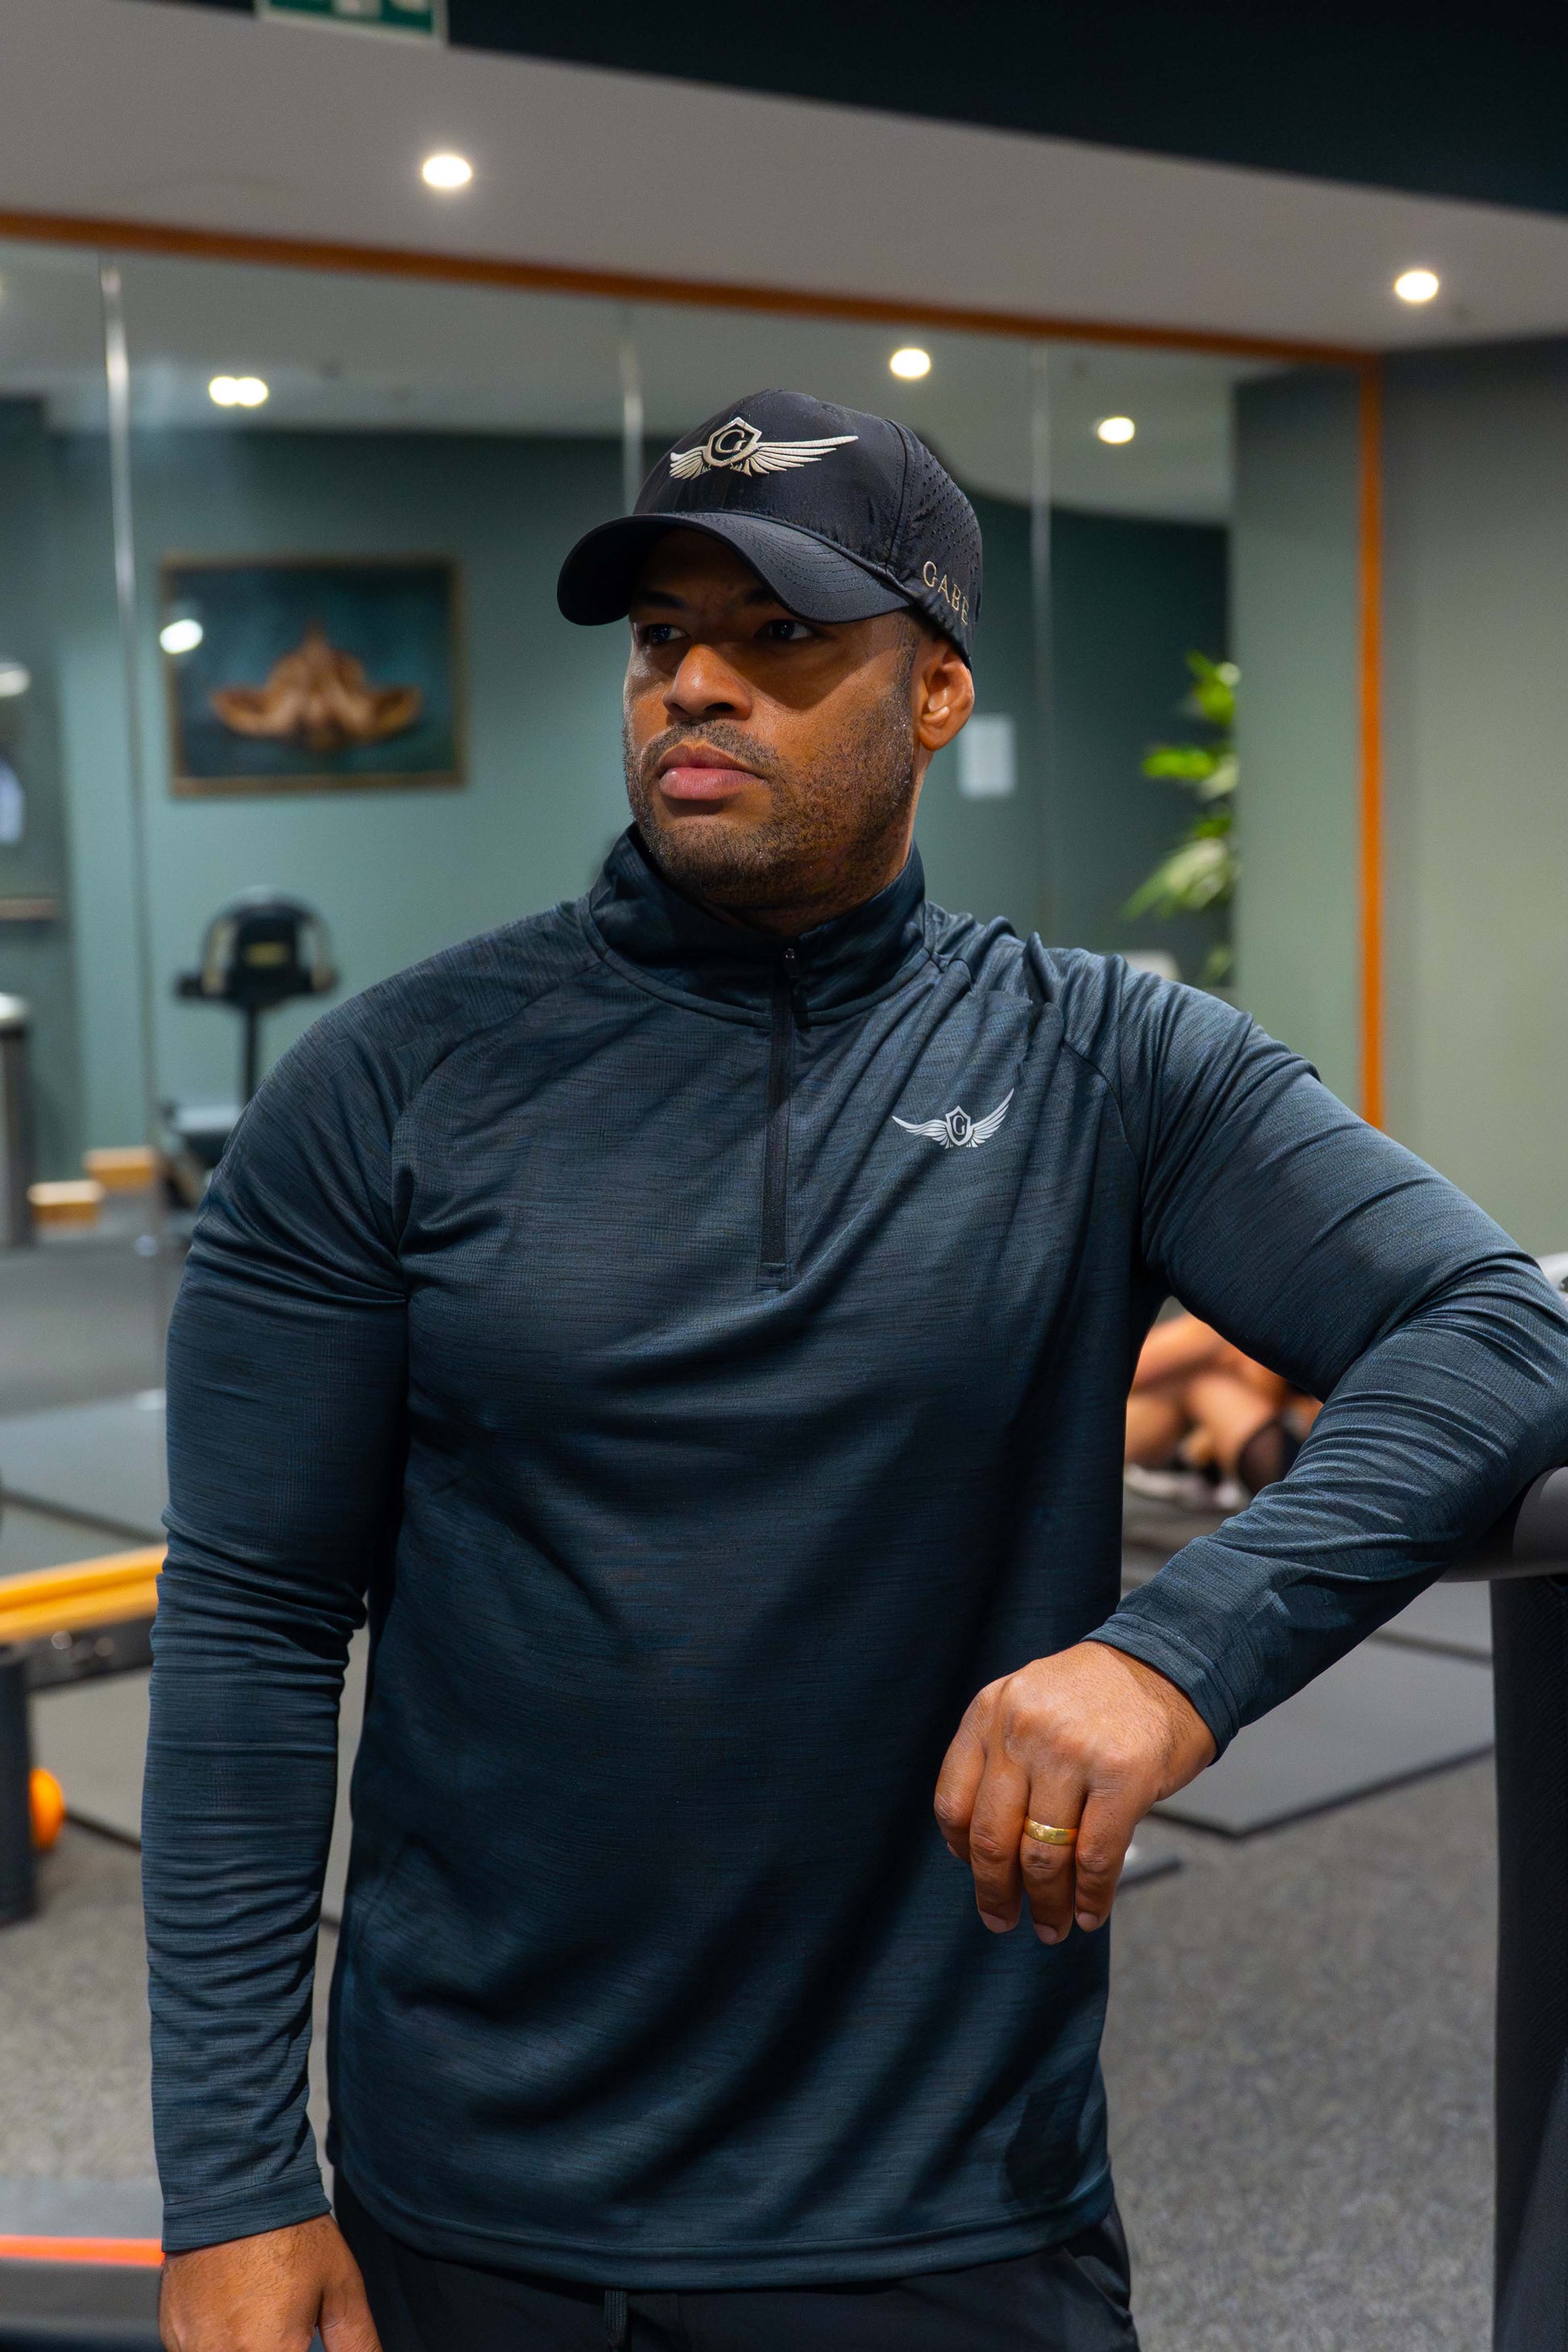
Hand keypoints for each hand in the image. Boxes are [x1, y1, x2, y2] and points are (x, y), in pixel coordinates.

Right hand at [160, 2215, 380, 2351]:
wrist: (235, 2185)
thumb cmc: (291, 2233)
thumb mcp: (340, 2287)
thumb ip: (356, 2343)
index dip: (295, 2350)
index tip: (299, 2338)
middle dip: (272, 2346)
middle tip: (281, 2321)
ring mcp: (192, 2347)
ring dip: (244, 2344)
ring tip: (259, 2309)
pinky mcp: (171, 2333)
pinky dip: (216, 2343)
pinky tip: (233, 2311)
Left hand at [934, 1642, 1215, 1943]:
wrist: (1171, 1663)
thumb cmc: (1097, 1697)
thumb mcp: (1028, 1704)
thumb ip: (1000, 1760)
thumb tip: (973, 1849)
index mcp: (991, 1711)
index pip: (953, 1800)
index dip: (961, 1850)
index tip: (974, 1874)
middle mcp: (1023, 1729)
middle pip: (992, 1836)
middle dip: (995, 1892)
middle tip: (1001, 1921)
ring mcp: (1073, 1752)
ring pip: (1042, 1856)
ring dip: (1046, 1905)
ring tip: (1052, 1927)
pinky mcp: (1124, 1777)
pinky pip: (1096, 1858)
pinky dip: (1092, 1898)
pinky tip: (1090, 1915)